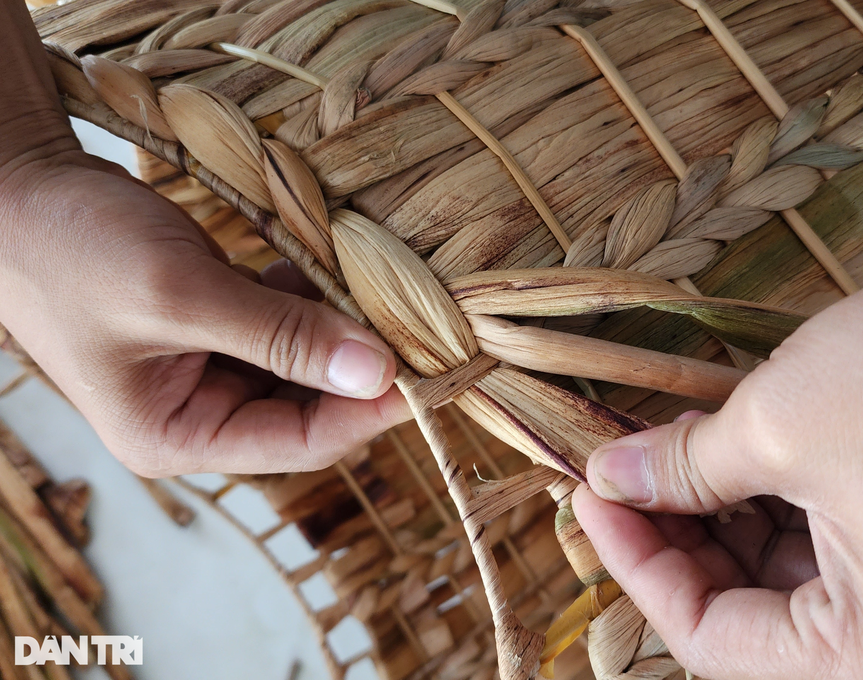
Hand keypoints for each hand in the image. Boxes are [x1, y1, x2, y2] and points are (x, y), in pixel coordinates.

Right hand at [0, 150, 408, 475]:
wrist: (19, 191)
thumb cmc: (74, 250)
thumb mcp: (179, 294)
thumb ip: (279, 334)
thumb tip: (377, 370)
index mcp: (177, 436)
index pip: (301, 442)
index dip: (368, 411)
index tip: (427, 369)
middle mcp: (199, 413)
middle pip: (310, 408)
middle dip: (362, 369)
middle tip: (423, 326)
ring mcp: (211, 368)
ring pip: (305, 364)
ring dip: (343, 330)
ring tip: (391, 294)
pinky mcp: (220, 326)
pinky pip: (287, 324)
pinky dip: (315, 299)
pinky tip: (341, 269)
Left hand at [573, 231, 862, 678]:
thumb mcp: (781, 425)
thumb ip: (682, 469)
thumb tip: (609, 481)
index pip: (711, 642)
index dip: (635, 564)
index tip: (588, 494)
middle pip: (743, 614)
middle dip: (672, 534)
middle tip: (619, 467)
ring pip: (777, 578)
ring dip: (711, 512)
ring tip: (666, 444)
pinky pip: (820, 545)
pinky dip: (763, 498)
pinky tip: (721, 444)